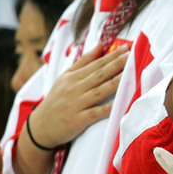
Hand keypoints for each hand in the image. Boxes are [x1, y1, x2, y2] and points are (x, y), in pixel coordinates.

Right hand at [15, 45, 127, 173]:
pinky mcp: (78, 120)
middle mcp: (74, 89)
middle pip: (99, 74)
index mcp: (72, 77)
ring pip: (100, 91)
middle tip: (131, 55)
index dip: (112, 56)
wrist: (40, 127)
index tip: (126, 48)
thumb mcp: (65, 78)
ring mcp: (76, 104)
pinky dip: (106, 108)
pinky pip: (95, 113)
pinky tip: (118, 103)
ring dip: (116, 82)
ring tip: (130, 73)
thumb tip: (100, 45)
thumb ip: (83, 61)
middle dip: (116, 64)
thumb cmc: (56, 100)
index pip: (96, 64)